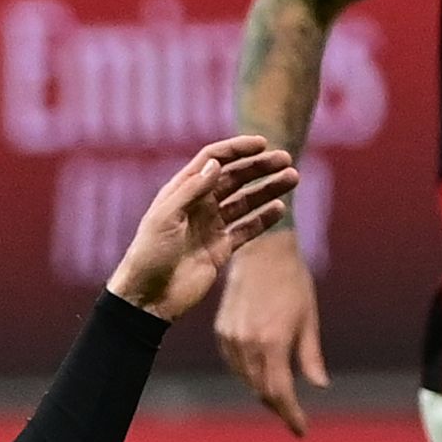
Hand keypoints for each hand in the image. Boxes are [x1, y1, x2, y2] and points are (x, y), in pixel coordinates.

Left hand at [111, 135, 296, 328]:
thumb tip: (216, 164)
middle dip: (259, 167)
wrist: (148, 297)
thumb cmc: (149, 255)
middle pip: (234, 178)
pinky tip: (281, 208)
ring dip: (268, 188)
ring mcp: (211, 226)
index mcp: (181, 191)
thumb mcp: (165, 218)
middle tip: (285, 160)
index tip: (262, 143)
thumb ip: (191, 190)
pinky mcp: (221, 249)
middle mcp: (198, 205)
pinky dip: (264, 218)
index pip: (213, 161)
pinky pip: (247, 229)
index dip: (236, 149)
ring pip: (245, 201)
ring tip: (292, 178)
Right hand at [214, 228, 325, 436]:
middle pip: (262, 391)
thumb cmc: (293, 282)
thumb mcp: (309, 319)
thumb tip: (319, 386)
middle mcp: (249, 345)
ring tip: (279, 396)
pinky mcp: (222, 332)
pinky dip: (248, 375)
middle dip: (279, 406)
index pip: (280, 392)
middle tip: (294, 415)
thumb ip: (311, 356)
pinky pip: (234, 365)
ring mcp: (232, 339)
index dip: (292, 415)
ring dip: (262, 391)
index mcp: (274, 343)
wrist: (261, 252)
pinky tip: (260, 374)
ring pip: (246, 380)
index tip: (302, 429)